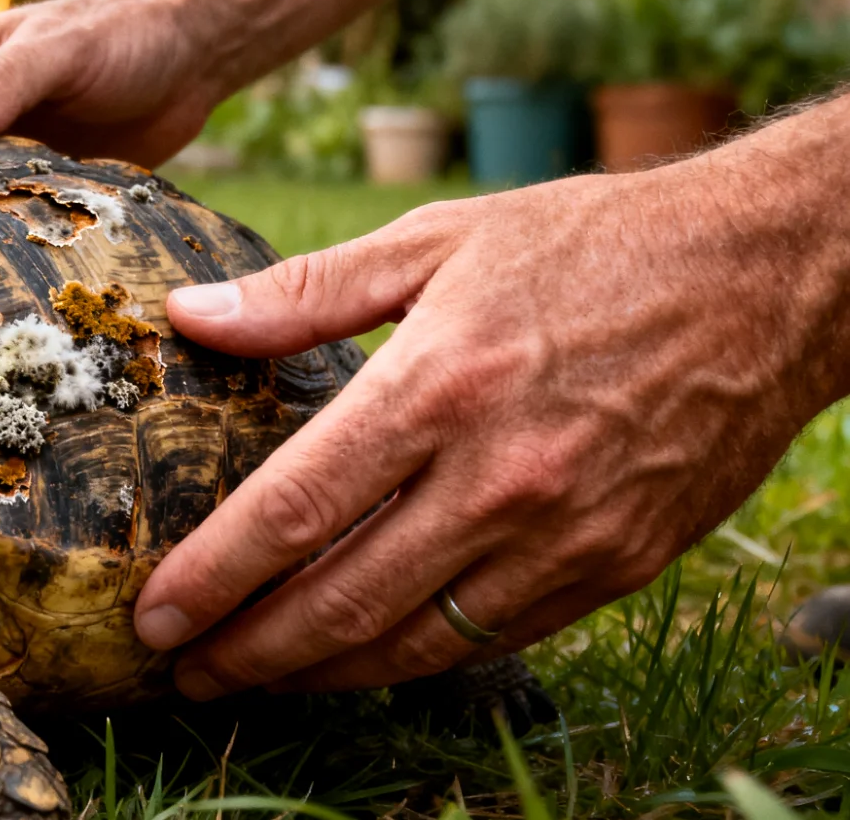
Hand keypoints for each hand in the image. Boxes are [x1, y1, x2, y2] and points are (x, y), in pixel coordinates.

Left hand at [132, 133, 849, 698]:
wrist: (766, 277)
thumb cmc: (589, 244)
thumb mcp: (436, 242)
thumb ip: (303, 292)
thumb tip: (189, 314)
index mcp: (437, 386)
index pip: (296, 508)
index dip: (214, 574)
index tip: (154, 613)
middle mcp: (497, 476)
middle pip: (340, 598)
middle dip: (246, 649)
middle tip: (180, 670)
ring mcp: (562, 534)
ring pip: (411, 640)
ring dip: (317, 673)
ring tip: (249, 679)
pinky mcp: (614, 566)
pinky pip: (489, 637)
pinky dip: (410, 659)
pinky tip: (359, 658)